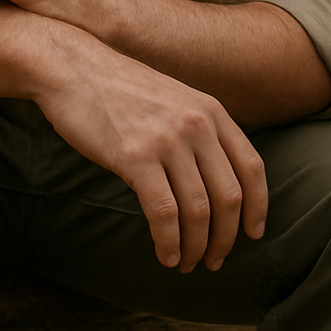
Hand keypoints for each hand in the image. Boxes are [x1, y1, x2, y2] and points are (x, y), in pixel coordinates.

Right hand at [36, 40, 268, 272]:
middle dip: (226, 238)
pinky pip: (163, 213)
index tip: (252, 234)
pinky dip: (168, 242)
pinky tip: (164, 255)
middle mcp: (196, 124)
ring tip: (186, 263)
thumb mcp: (173, 98)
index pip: (252, 168)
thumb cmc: (116, 87)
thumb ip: (197, 129)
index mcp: (211, 110)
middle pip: (229, 197)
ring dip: (196, 247)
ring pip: (199, 211)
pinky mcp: (134, 157)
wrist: (71, 67)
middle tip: (214, 260)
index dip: (258, 207)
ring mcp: (166, 140)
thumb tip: (211, 179)